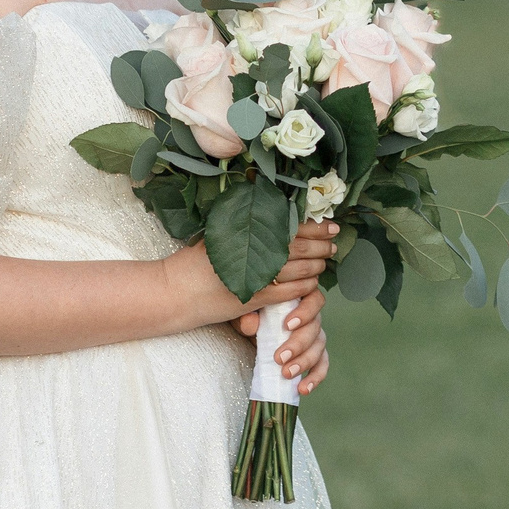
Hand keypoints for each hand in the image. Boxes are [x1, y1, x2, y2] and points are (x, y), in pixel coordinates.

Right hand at [162, 219, 339, 331]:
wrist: (174, 291)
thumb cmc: (192, 262)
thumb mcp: (216, 235)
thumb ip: (240, 225)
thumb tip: (266, 209)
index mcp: (243, 232)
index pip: (287, 226)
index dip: (312, 225)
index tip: (328, 223)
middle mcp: (249, 251)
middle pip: (297, 246)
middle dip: (321, 244)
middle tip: (334, 240)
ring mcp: (253, 276)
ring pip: (296, 269)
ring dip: (315, 264)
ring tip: (326, 260)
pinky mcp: (253, 299)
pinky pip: (287, 292)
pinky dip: (303, 286)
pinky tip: (312, 282)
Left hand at [238, 283, 329, 394]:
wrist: (249, 331)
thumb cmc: (249, 313)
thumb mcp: (243, 312)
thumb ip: (246, 316)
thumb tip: (250, 323)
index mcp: (298, 298)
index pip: (314, 299)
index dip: (305, 312)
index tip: (287, 325)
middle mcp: (311, 316)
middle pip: (316, 327)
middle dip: (298, 344)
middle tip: (280, 358)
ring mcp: (313, 337)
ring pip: (319, 347)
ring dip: (304, 362)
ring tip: (286, 374)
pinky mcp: (313, 356)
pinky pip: (321, 365)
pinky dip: (315, 378)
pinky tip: (303, 389)